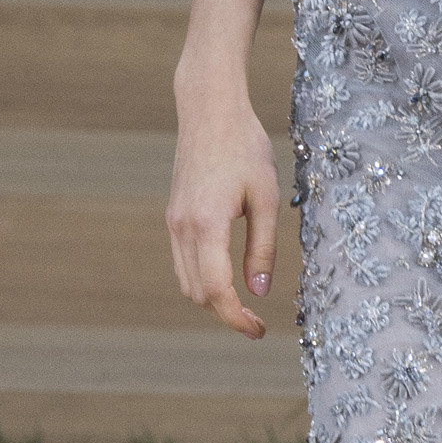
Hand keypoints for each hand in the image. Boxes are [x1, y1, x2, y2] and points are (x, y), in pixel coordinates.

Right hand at [165, 75, 281, 339]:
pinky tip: (227, 279)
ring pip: (186, 281)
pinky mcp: (174, 216)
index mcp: (207, 224)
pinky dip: (201, 280)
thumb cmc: (245, 148)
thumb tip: (259, 291)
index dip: (236, 318)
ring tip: (244, 305)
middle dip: (225, 314)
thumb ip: (263, 248)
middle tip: (256, 323)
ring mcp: (174, 222)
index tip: (258, 331)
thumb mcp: (267, 198)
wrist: (210, 111)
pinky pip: (182, 263)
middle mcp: (183, 228)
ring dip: (212, 300)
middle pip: (197, 293)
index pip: (216, 290)